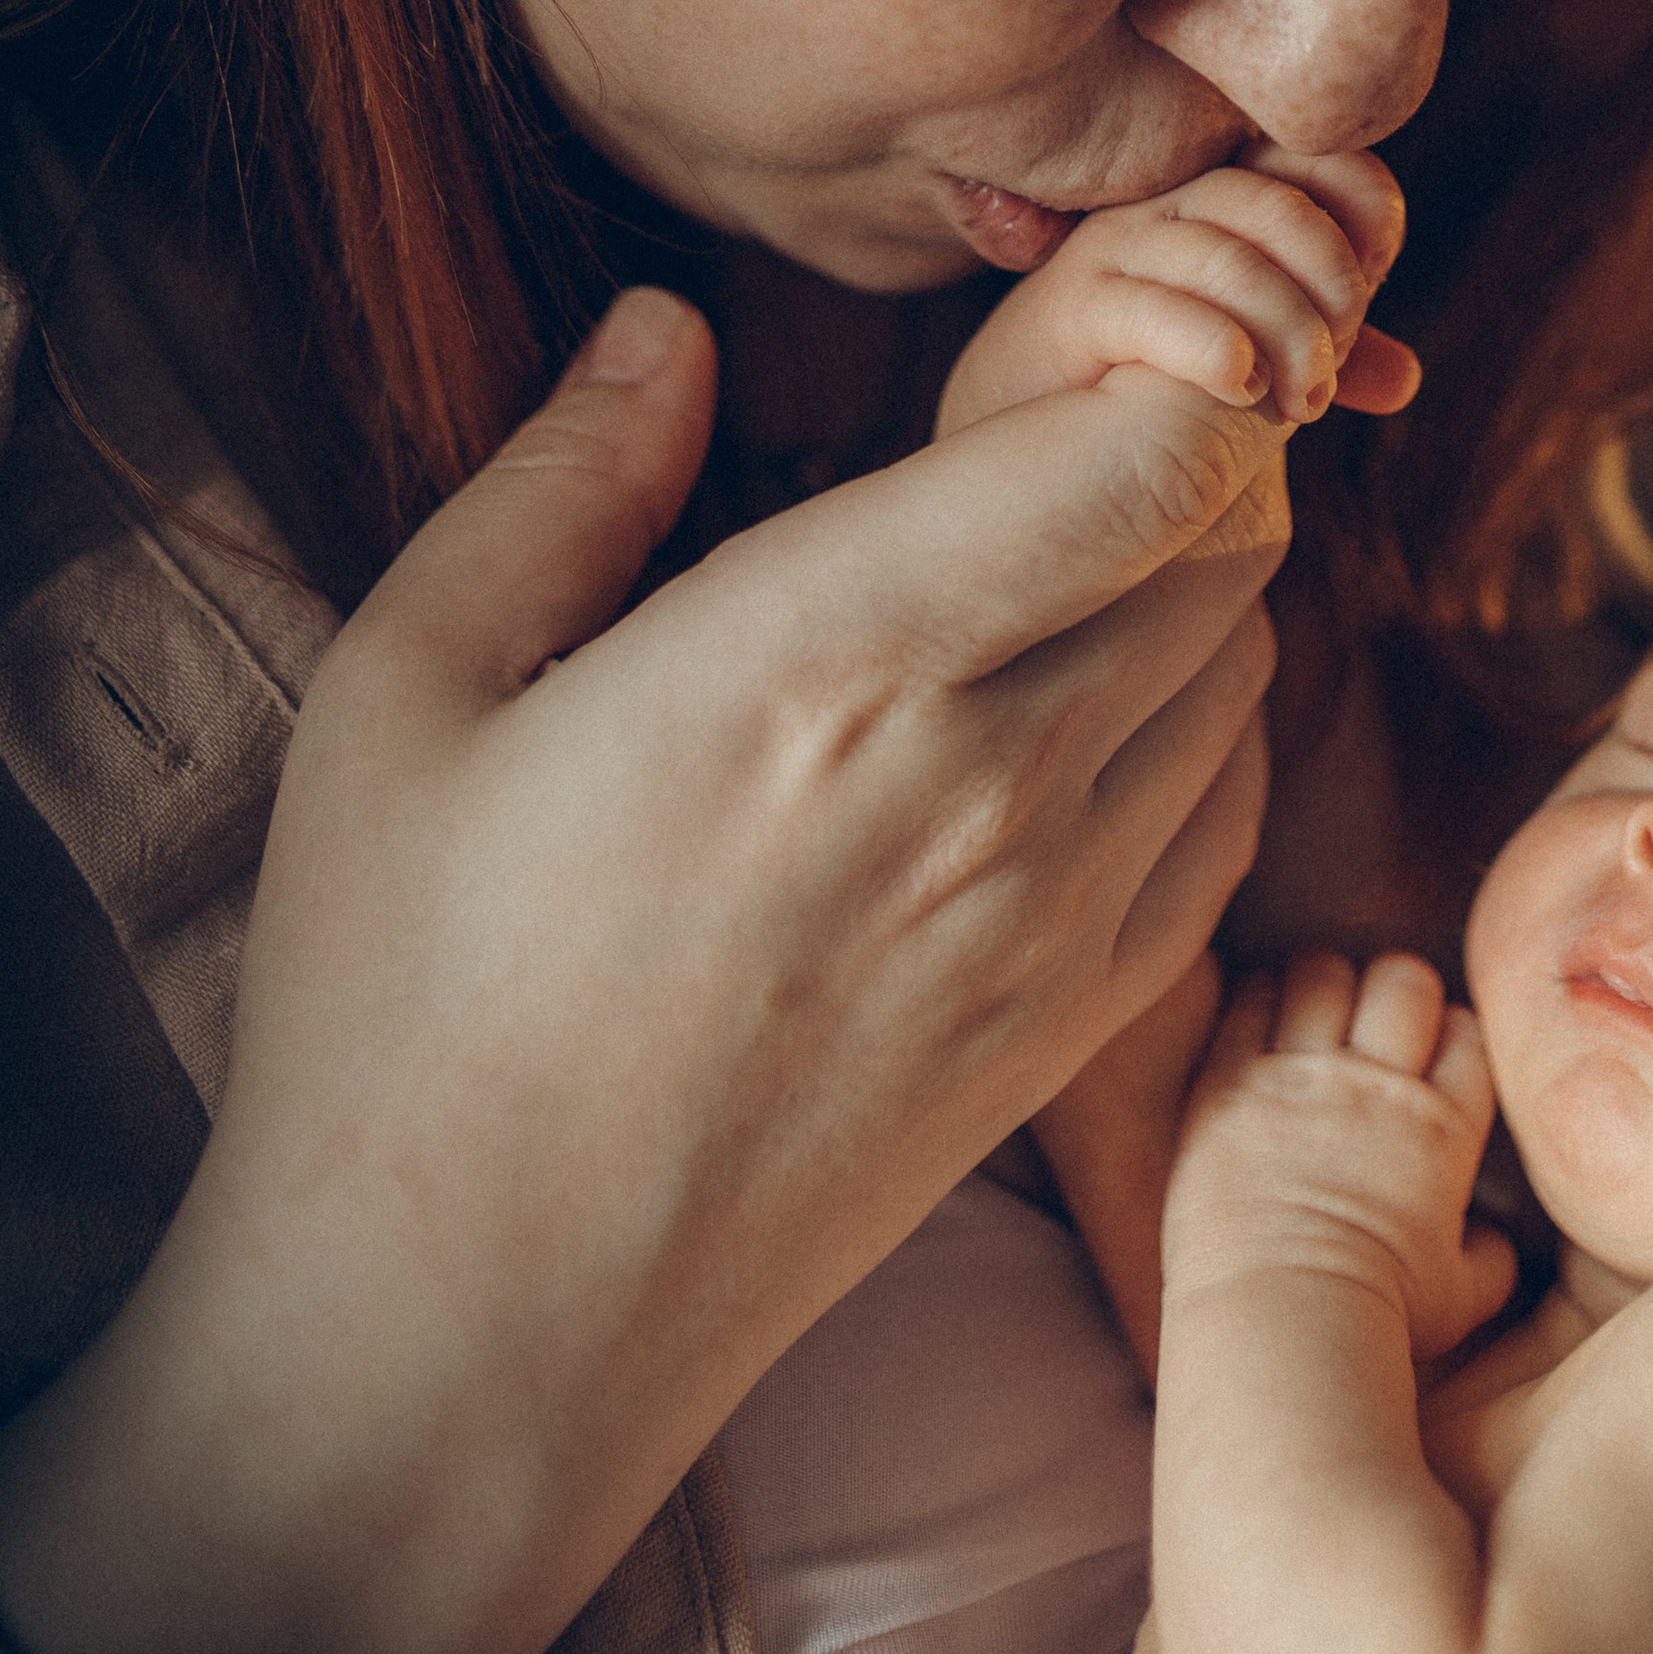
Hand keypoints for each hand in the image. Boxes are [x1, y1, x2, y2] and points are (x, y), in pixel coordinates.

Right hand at [0, 285, 1288, 1653]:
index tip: (1053, 342)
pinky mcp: (1079, 1024)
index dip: (1151, 355)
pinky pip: (1232, 804)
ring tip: (1039, 562)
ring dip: (1188, 570)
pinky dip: (1198, 719)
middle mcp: (990, 775)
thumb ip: (565, 476)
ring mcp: (1059, 914)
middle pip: (1236, 527)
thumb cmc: (402, 998)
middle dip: (1178, 431)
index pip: (1156, 444)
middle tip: (1038, 427)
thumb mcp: (410, 689)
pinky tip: (1069, 711)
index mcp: (828, 656)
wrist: (470, 1331)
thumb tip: (666, 323)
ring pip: (1249, 656)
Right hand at [937, 148, 1419, 439]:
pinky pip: (1160, 308)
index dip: (1366, 208)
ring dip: (1287, 333)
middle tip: (1331, 372)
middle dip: (1332, 287)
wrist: (1024, 425)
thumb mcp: (1251, 358)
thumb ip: (1320, 357)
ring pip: (1229, 257)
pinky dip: (1217, 348)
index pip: (1319, 158)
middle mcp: (1172, 205)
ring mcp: (1120, 248)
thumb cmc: (1142, 381)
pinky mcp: (1076, 304)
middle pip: (1280, 203)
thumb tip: (1403, 378)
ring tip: (1297, 403)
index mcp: (1223, 200)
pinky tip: (1240, 387)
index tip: (1375, 284)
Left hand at [1164, 953, 1516, 1363]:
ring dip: (1325, 981)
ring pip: (1323, 974)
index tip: (1435, 1050)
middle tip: (1376, 1018)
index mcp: (1442, 1132)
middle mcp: (1377, 1088)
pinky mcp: (1231, 1082)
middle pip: (1403, 982)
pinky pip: (1251, 1000)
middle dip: (1396, 988)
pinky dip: (1260, 994)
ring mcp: (1301, 1077)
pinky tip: (1261, 1013)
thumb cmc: (1377, 1319)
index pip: (1467, 1034)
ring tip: (1316, 1005)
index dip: (1454, 1030)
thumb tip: (1499, 1241)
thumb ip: (1492, 1260)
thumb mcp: (1462, 1299)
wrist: (1281, 1320)